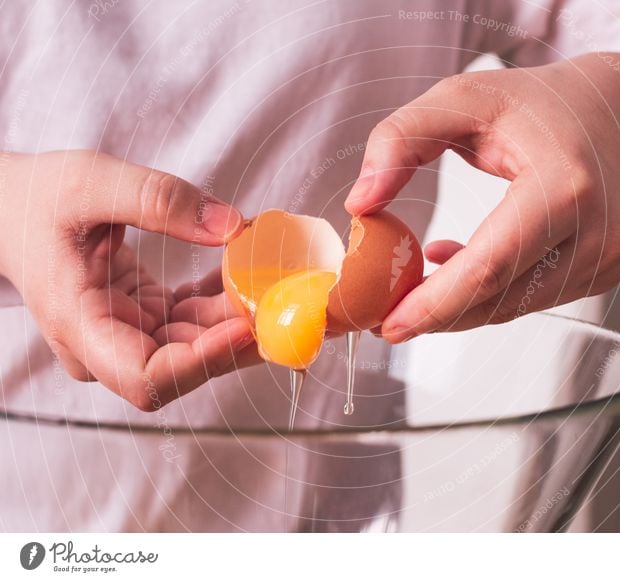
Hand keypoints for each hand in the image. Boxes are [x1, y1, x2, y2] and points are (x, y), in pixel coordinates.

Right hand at [0, 150, 254, 410]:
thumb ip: (158, 200)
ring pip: (197, 342)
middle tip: (283, 304)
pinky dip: (224, 298)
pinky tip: (246, 269)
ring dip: (239, 316)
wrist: (13, 209)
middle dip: (236, 339)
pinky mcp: (146, 316)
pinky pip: (195, 318)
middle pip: (183, 365)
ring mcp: (128, 332)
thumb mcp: (90, 183)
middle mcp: (105, 343)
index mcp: (79, 324)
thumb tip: (232, 226)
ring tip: (276, 281)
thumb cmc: (37, 199)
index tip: (243, 327)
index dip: (200, 362)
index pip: (145, 376)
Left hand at [346, 56, 619, 341]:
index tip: (389, 324)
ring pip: (515, 307)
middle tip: (389, 316)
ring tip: (423, 273)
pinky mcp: (608, 273)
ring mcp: (610, 258)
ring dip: (462, 303)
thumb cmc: (540, 104)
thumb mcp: (461, 98)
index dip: (435, 304)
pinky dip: (492, 292)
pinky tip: (467, 262)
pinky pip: (534, 298)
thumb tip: (360, 204)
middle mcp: (599, 230)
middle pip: (501, 298)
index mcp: (565, 184)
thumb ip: (400, 140)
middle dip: (439, 315)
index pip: (490, 266)